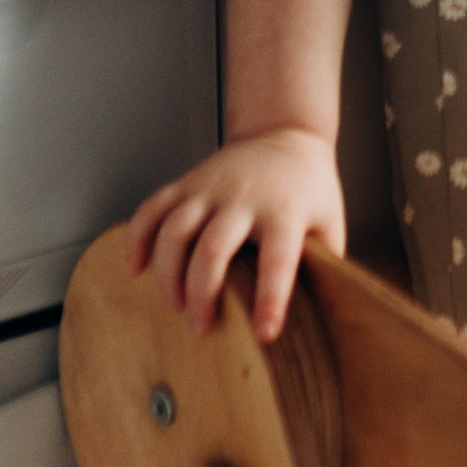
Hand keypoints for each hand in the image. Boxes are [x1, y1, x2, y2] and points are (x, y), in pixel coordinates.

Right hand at [127, 127, 343, 340]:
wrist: (286, 132)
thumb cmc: (310, 189)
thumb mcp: (330, 223)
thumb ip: (324, 267)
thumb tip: (322, 319)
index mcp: (286, 212)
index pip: (279, 260)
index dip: (271, 299)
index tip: (264, 334)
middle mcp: (245, 198)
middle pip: (213, 249)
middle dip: (202, 295)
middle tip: (201, 328)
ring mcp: (210, 188)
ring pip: (175, 230)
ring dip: (168, 275)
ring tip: (175, 306)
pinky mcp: (186, 183)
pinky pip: (151, 209)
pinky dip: (137, 239)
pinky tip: (137, 268)